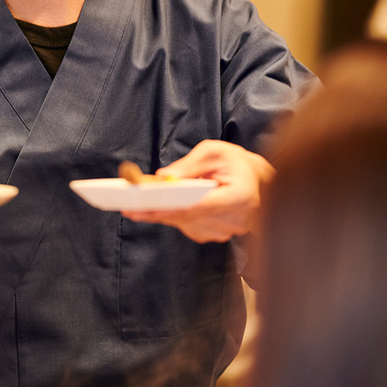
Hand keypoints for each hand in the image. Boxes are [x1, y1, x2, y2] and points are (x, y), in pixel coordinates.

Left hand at [123, 140, 272, 242]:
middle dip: (156, 212)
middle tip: (128, 207)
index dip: (171, 207)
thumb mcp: (214, 151)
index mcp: (241, 197)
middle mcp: (236, 220)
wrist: (258, 181)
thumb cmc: (237, 163)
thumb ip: (189, 164)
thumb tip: (162, 178)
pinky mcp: (218, 234)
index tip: (146, 207)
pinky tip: (158, 209)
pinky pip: (189, 227)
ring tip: (136, 207)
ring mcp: (228, 231)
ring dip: (162, 215)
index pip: (200, 206)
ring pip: (186, 224)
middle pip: (189, 218)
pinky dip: (173, 217)